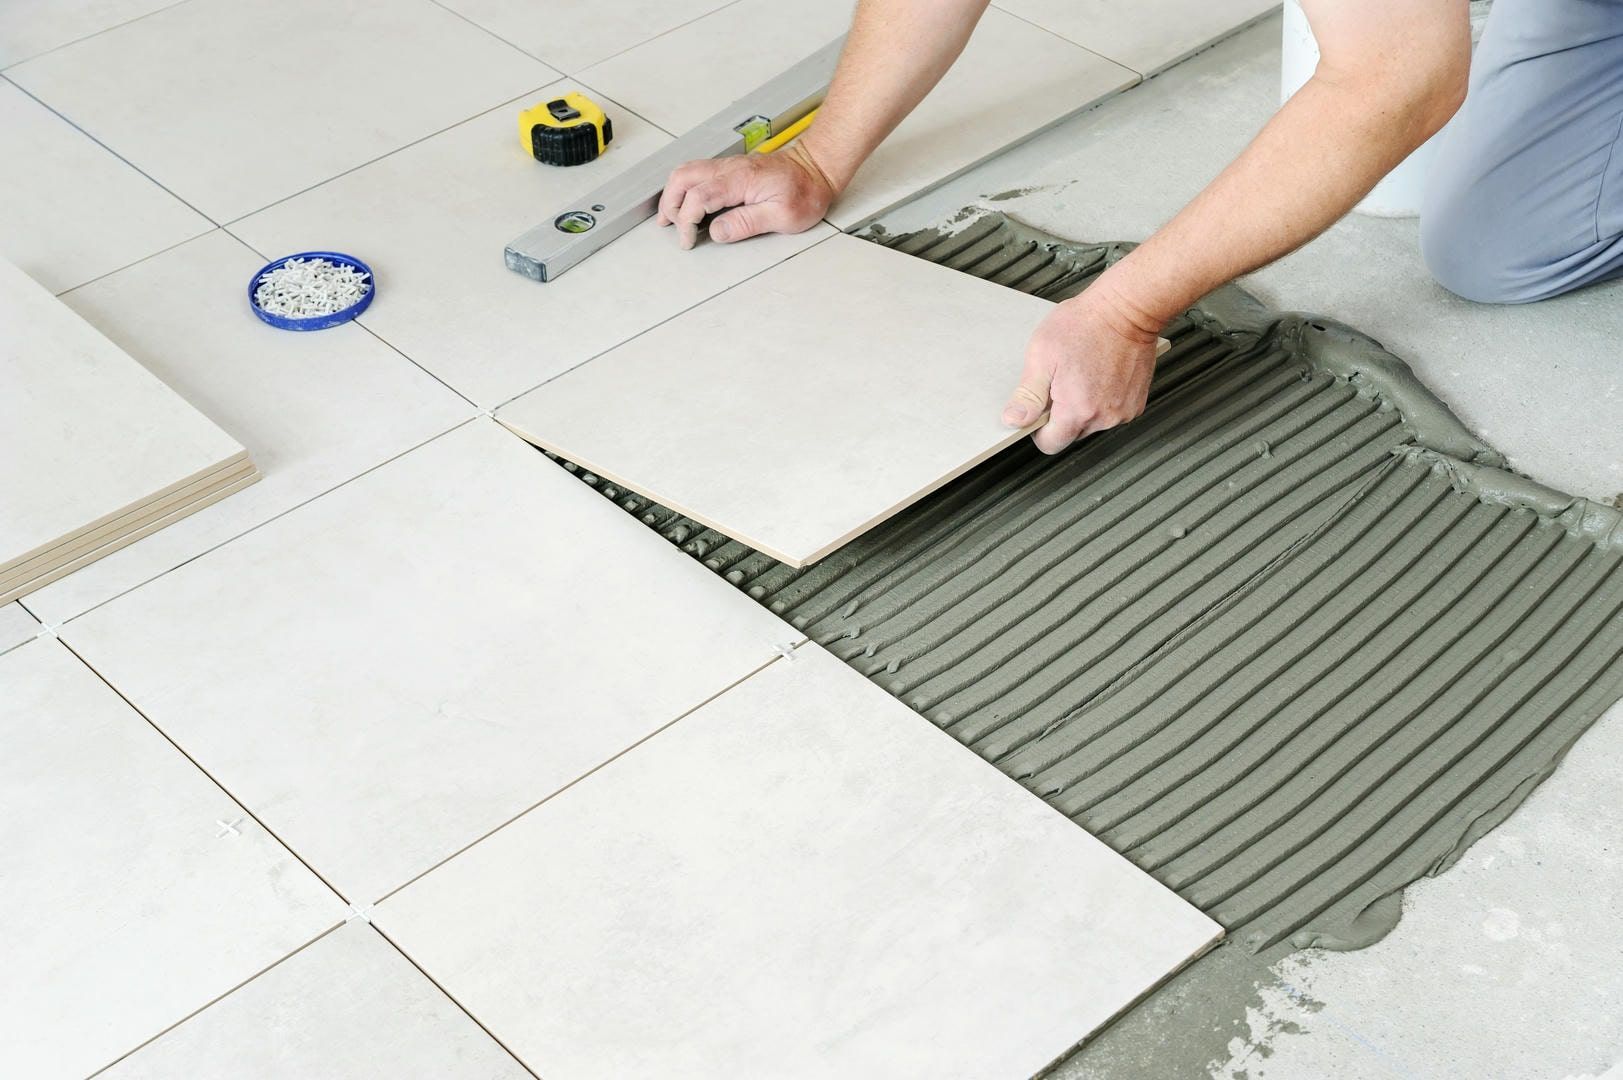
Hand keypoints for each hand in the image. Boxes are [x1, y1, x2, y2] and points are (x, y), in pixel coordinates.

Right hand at [656, 141, 837, 249]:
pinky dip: (684, 187)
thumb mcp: (783, 217)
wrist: (816, 168)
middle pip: (683, 178)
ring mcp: (728, 165)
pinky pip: (697, 171)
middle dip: (671, 204)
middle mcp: (730, 168)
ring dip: (673, 193)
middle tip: (672, 227)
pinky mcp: (730, 168)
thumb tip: (717, 231)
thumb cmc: (805, 192)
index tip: (689, 240)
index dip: (687, 221)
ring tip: (670, 217)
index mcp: (741, 179)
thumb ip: (747, 223)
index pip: (699, 197)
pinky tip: (685, 202)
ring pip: (686, 171)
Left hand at [1002, 288, 1161, 453]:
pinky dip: (1102, 399)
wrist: (1127, 308)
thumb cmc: (1086, 324)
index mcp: (1077, 410)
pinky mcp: (1136, 403)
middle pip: (1071, 434)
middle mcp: (1104, 417)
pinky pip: (1110, 412)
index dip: (1039, 428)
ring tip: (1083, 373)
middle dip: (1061, 415)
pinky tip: (1099, 374)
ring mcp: (1123, 411)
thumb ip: (1028, 395)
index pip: (1050, 444)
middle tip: (1062, 381)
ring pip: (1091, 424)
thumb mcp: (1043, 355)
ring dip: (1083, 407)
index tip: (1040, 408)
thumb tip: (1014, 420)